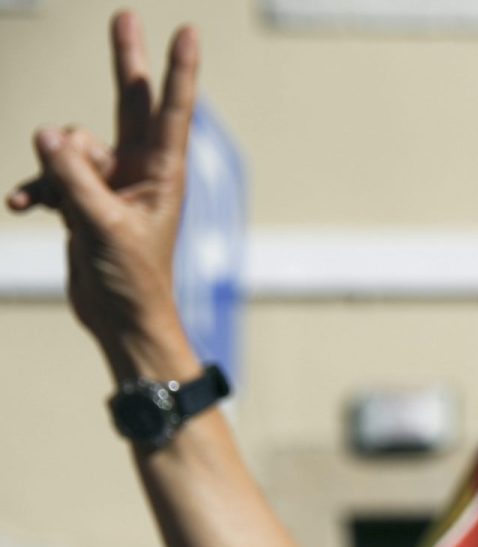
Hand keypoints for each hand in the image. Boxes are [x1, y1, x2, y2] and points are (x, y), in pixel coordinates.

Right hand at [7, 11, 198, 380]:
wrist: (121, 319)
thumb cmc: (131, 280)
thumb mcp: (102, 227)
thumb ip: (74, 179)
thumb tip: (47, 134)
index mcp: (163, 174)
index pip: (170, 111)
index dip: (177, 71)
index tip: (188, 32)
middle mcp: (140, 170)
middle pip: (127, 103)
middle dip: (123, 61)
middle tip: (124, 15)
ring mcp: (110, 182)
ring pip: (71, 146)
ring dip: (54, 168)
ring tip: (56, 203)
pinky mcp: (85, 199)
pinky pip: (51, 176)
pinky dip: (38, 189)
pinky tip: (24, 207)